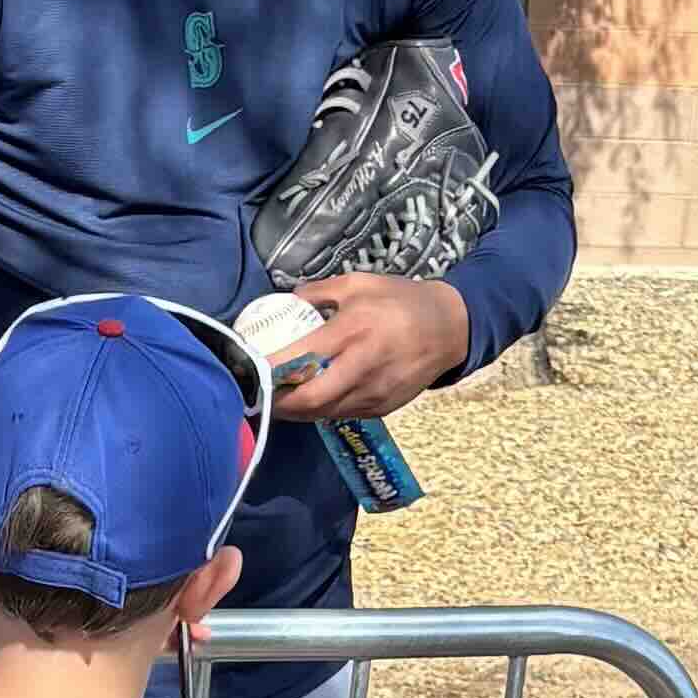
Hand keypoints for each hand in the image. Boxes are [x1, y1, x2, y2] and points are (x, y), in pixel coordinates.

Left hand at [268, 274, 468, 421]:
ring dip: (298, 410)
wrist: (449, 328)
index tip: (248, 368)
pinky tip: (311, 399)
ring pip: (325, 412)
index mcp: (354, 330)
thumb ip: (317, 292)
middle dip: (279, 402)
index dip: (271, 368)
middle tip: (258, 394)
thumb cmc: (400, 301)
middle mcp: (364, 366)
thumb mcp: (357, 283)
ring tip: (278, 398)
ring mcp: (375, 391)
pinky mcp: (384, 407)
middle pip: (311, 398)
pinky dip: (322, 410)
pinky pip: (343, 414)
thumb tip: (283, 302)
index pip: (302, 357)